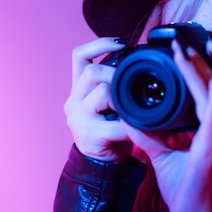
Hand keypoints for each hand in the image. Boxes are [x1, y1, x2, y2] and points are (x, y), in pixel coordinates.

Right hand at [64, 38, 132, 162]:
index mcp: (78, 91)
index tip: (123, 42)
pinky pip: (116, 121)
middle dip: (116, 75)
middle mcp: (73, 102)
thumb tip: (138, 61)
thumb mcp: (112, 105)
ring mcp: (77, 119)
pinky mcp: (88, 135)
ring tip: (132, 110)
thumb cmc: (113, 134)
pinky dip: (131, 124)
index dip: (99, 44)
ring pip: (102, 91)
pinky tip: (137, 128)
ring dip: (123, 99)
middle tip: (133, 87)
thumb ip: (116, 85)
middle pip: (91, 73)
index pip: (79, 56)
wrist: (105, 168)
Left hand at [123, 41, 211, 211]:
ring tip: (187, 49)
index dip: (203, 67)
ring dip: (203, 69)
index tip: (186, 47)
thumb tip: (127, 113)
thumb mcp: (161, 153)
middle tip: (184, 40)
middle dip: (204, 59)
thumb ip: (147, 133)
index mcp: (211, 128)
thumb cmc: (183, 187)